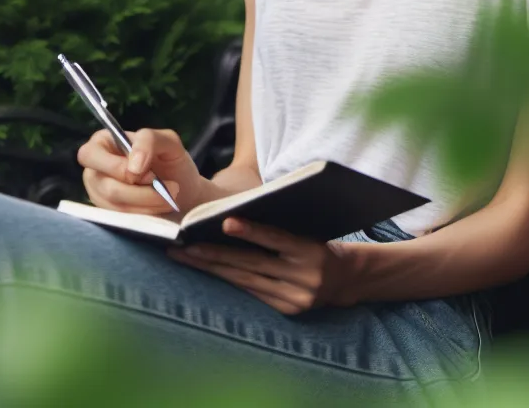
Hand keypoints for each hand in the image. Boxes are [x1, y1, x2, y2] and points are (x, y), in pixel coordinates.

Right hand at [77, 127, 203, 215]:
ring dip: (147, 203)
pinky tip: (160, 207)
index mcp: (102, 144)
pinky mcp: (109, 216)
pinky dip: (145, 215)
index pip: (90, 155)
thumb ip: (148, 141)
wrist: (184, 191)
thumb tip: (133, 167)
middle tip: (165, 188)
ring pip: (115, 206)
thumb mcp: (167, 141)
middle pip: (104, 186)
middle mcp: (94, 170)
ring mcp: (99, 196)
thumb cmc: (171, 160)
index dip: (117, 167)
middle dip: (138, 192)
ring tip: (169, 197)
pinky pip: (122, 220)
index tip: (149, 174)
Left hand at [166, 217, 355, 314]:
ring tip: (185, 257)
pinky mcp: (288, 311)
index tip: (224, 222)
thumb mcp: (306, 229)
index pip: (276, 238)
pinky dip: (228, 280)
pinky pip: (252, 293)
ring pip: (246, 281)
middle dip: (213, 254)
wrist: (347, 278)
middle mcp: (304, 277)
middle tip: (181, 245)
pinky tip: (207, 270)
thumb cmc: (318, 241)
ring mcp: (295, 298)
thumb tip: (233, 217)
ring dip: (212, 268)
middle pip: (251, 264)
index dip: (250, 230)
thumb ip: (278, 225)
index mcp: (311, 250)